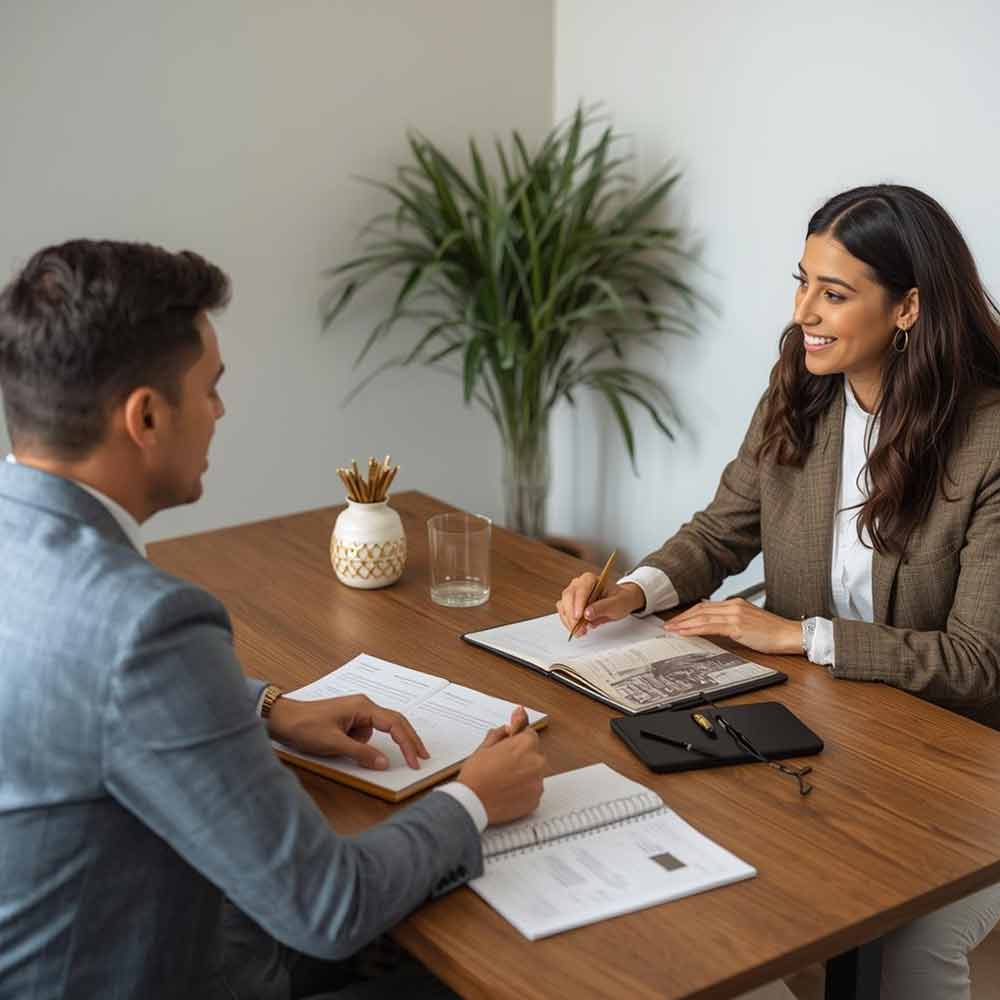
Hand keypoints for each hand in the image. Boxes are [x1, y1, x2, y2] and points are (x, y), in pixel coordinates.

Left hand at [267, 693, 429, 769]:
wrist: (281, 719)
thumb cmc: (305, 726)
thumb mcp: (334, 743)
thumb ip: (361, 753)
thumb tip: (384, 763)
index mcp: (363, 707)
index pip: (395, 724)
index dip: (408, 743)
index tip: (415, 761)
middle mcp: (363, 706)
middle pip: (394, 723)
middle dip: (407, 741)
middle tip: (421, 757)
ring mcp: (356, 713)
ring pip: (376, 732)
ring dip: (371, 746)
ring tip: (342, 749)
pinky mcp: (349, 721)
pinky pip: (363, 735)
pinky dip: (361, 746)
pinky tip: (340, 747)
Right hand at [457, 707, 545, 824]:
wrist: (471, 804)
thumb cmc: (476, 774)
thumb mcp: (486, 747)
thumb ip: (504, 731)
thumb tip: (515, 718)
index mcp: (526, 745)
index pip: (529, 735)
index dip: (516, 740)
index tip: (508, 746)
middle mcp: (537, 762)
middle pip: (533, 754)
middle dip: (521, 757)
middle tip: (501, 765)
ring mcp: (537, 783)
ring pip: (533, 772)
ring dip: (523, 774)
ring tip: (503, 780)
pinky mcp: (536, 800)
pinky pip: (532, 790)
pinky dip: (523, 790)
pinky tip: (507, 791)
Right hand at [556, 574, 644, 637]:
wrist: (621, 601)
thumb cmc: (620, 599)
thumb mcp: (616, 603)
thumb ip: (602, 607)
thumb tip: (587, 614)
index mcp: (590, 579)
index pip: (580, 589)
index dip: (578, 603)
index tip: (579, 617)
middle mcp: (579, 584)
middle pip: (568, 597)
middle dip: (572, 615)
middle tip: (580, 629)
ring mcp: (573, 594)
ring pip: (563, 606)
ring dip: (569, 621)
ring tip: (580, 632)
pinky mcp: (570, 604)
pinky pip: (564, 613)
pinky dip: (568, 623)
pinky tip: (577, 630)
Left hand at [664, 598, 801, 653]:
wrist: (790, 634)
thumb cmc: (773, 632)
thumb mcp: (749, 622)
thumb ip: (732, 620)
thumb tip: (715, 625)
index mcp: (736, 603)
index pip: (706, 606)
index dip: (690, 613)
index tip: (678, 620)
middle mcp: (734, 605)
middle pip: (700, 609)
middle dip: (682, 617)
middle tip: (669, 625)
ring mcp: (735, 615)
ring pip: (702, 617)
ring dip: (684, 623)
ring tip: (671, 629)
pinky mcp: (737, 626)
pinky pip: (710, 626)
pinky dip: (694, 629)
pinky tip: (684, 632)